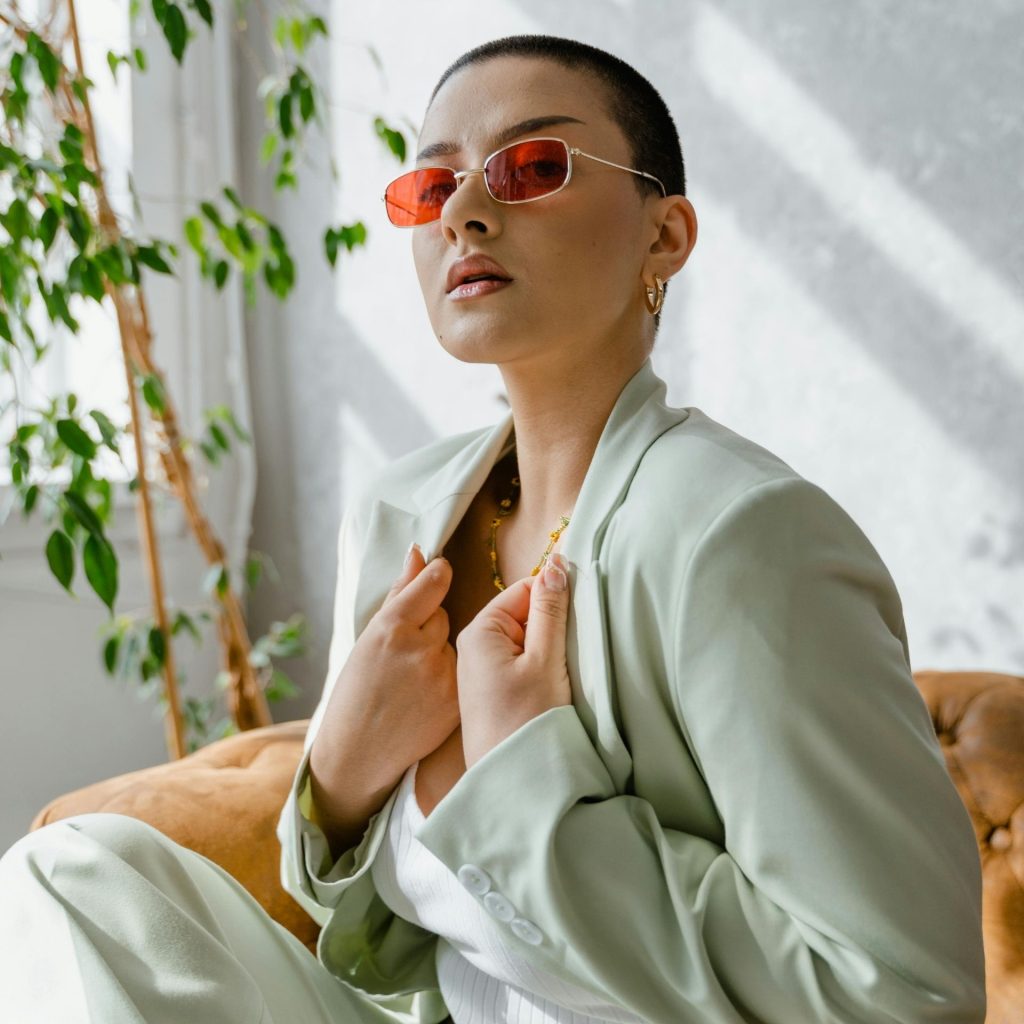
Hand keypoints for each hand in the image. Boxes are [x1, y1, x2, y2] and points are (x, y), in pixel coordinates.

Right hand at [311, 543, 459, 799]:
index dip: (437, 576)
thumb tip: (419, 552)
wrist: (357, 754)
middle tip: (405, 653)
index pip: (433, 583)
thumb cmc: (355, 692)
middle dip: (428, 627)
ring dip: (439, 653)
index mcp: (391, 627)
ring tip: (413, 680)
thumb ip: (399, 593)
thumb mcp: (367, 638)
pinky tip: (426, 696)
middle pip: (442, 616)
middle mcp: (419, 648)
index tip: (440, 572)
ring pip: (454, 644)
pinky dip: (449, 678)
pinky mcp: (457, 700)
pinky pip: (463, 671)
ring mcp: (442, 676)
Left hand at [455, 552, 572, 767]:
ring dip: (546, 651)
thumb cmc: (526, 720)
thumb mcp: (545, 659)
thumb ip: (550, 610)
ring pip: (524, 641)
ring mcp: (479, 671)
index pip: (525, 590)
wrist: (511, 783)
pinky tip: (547, 690)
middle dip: (551, 628)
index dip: (555, 600)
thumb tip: (554, 564)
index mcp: (480, 630)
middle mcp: (472, 646)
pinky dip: (538, 670)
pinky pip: (518, 665)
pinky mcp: (489, 693)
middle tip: (566, 656)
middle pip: (524, 615)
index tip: (578, 619)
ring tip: (557, 677)